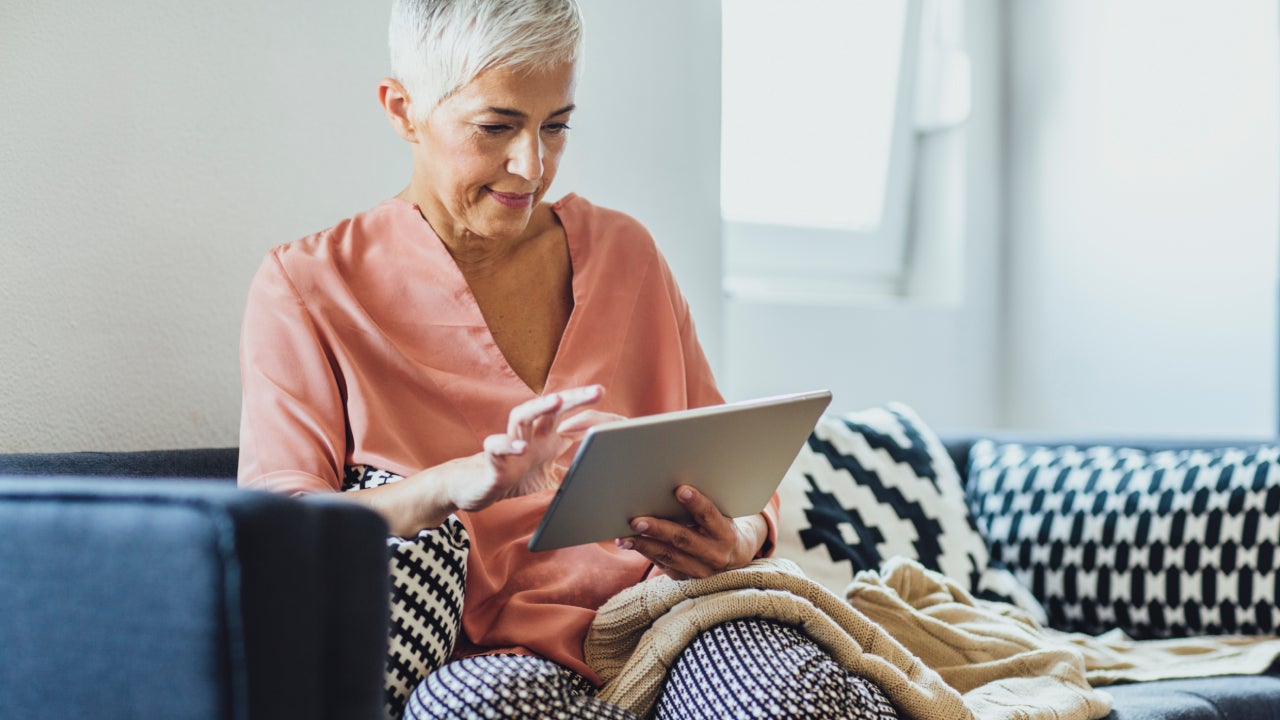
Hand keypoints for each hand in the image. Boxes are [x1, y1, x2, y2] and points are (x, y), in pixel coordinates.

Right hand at [447, 385, 619, 511]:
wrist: (477, 488)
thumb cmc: (514, 476)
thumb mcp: (550, 477)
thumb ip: (571, 474)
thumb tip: (600, 481)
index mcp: (547, 438)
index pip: (574, 421)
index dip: (597, 419)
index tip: (623, 422)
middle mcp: (531, 435)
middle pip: (552, 408)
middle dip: (574, 398)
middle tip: (598, 391)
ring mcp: (511, 443)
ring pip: (522, 416)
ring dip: (538, 407)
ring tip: (555, 401)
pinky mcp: (492, 459)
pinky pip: (497, 447)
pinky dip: (507, 445)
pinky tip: (520, 447)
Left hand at [616, 485, 767, 579]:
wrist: (735, 557)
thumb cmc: (721, 525)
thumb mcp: (721, 514)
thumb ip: (702, 506)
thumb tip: (674, 485)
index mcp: (726, 534)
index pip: (710, 516)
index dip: (697, 503)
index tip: (680, 489)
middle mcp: (715, 555)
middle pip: (683, 539)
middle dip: (658, 529)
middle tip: (636, 521)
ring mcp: (701, 570)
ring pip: (669, 556)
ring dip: (643, 545)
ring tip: (622, 538)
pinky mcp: (686, 579)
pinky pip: (663, 565)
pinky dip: (645, 553)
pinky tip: (629, 544)